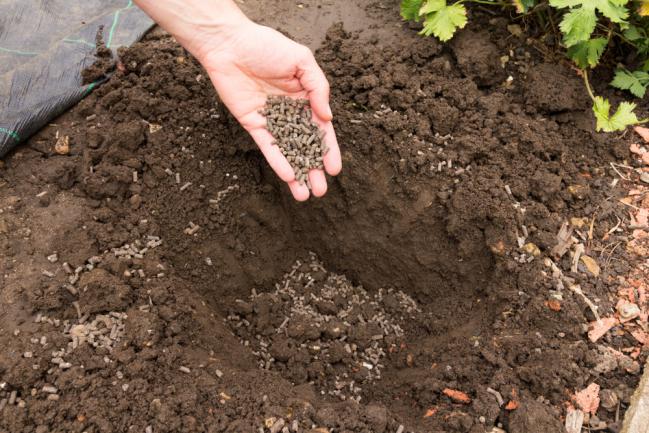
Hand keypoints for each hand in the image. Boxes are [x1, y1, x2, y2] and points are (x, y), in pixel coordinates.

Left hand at [196, 21, 341, 200]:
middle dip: (314, 169)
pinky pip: (268, 146)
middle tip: (321, 190)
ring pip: (288, 151)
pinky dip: (278, 161)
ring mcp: (272, 120)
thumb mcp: (302, 60)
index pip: (321, 130)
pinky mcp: (254, 124)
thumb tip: (327, 117)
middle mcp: (291, 112)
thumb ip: (318, 87)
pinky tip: (288, 176)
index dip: (329, 150)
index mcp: (306, 98)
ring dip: (297, 173)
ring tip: (305, 194)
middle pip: (306, 146)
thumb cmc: (267, 46)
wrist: (229, 44)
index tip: (335, 170)